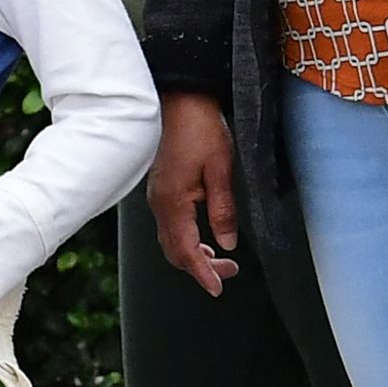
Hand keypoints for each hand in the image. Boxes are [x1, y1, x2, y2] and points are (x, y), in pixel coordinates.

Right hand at [149, 92, 238, 294]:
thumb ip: (223, 209)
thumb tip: (227, 243)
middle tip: (230, 272)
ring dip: (193, 255)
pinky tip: (203, 237)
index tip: (218, 288)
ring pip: (171, 240)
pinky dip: (186, 239)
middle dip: (200, 268)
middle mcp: (160, 204)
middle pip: (175, 251)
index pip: (187, 251)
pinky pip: (170, 225)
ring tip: (221, 259)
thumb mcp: (221, 168)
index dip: (203, 273)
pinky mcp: (161, 189)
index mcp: (173, 202)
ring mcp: (157, 197)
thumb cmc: (200, 127)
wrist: (179, 97)